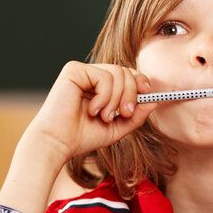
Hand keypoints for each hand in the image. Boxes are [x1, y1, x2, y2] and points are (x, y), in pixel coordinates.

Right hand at [23, 62, 157, 164]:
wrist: (58, 143)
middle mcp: (90, 75)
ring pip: (118, 73)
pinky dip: (104, 96)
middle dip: (131, 94)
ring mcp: (82, 71)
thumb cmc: (82, 137)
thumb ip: (136, 116)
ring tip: (105, 116)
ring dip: (116, 99)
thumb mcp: (117, 128)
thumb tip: (154, 101)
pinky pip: (104, 76)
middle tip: (125, 114)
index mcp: (99, 86)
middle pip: (125, 71)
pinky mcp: (73, 70)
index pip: (126, 74)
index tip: (148, 93)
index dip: (140, 81)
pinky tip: (92, 109)